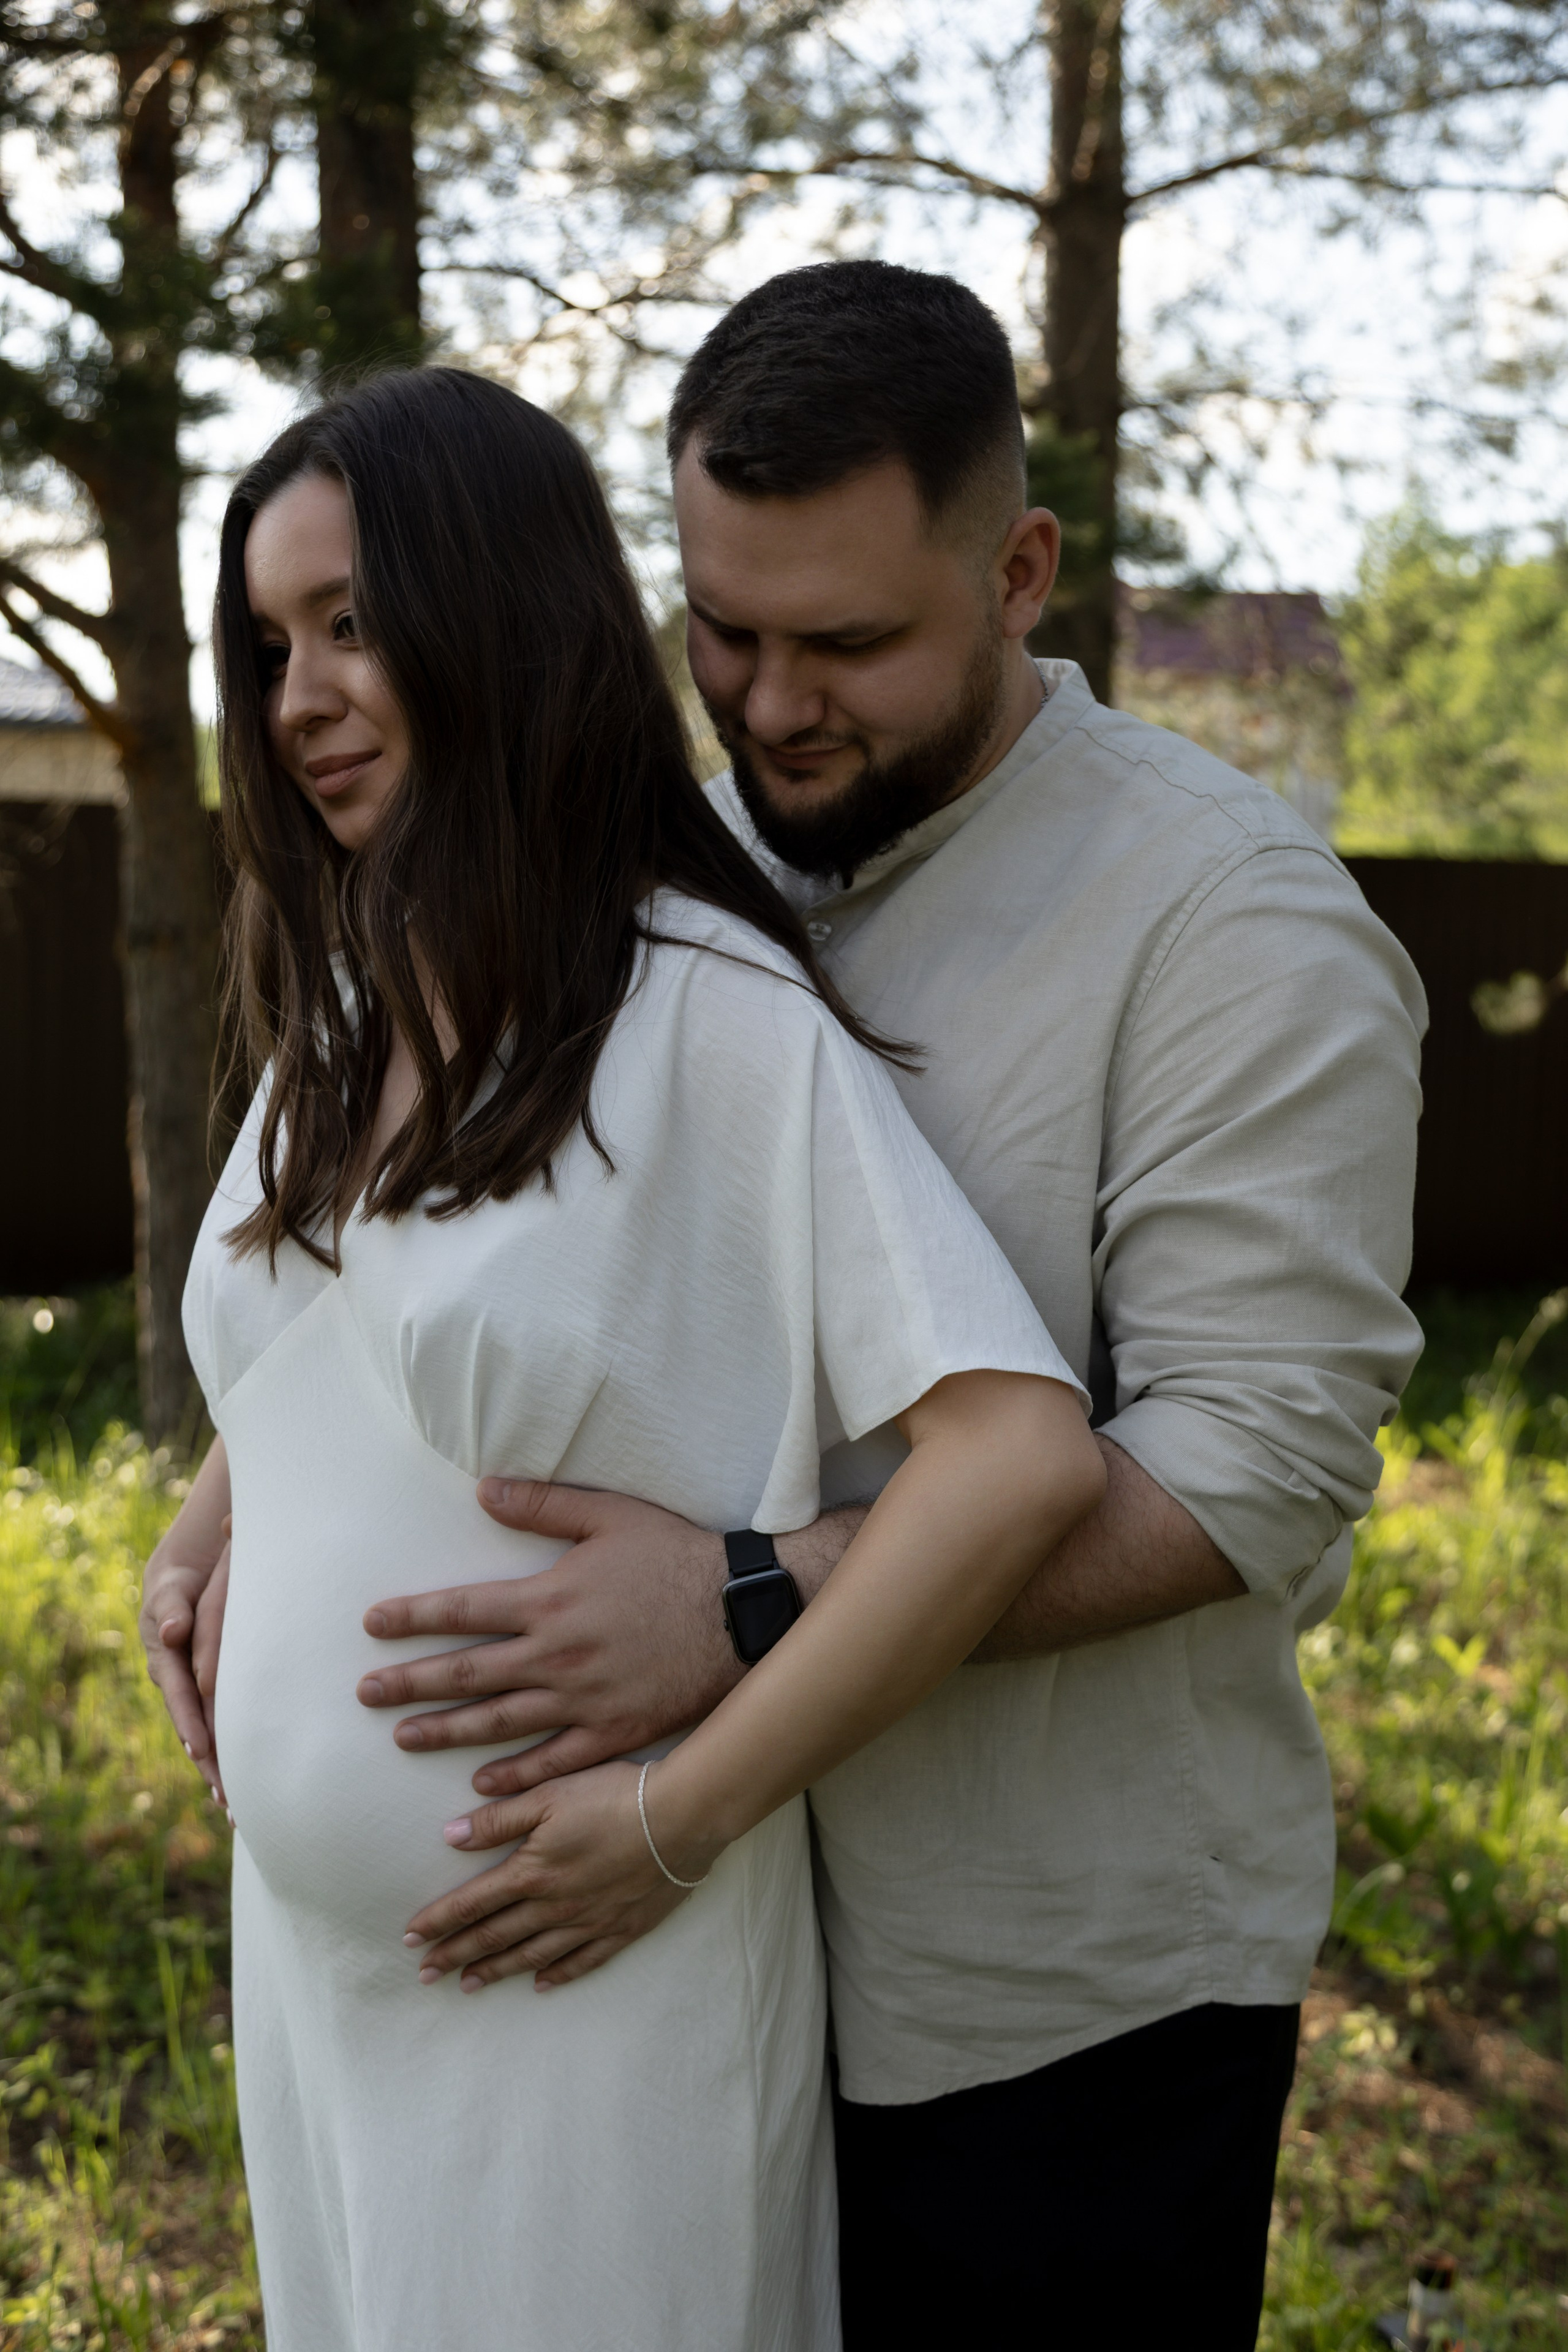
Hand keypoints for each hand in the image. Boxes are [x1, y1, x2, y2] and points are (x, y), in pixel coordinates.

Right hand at [140, 1520, 227, 1804]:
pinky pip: (222, 1730)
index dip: (190, 1724)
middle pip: (194, 1732)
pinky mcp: (212, 1697)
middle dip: (209, 1767)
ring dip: (221, 1773)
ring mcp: (194, 1694)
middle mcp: (179, 1686)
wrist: (184, 1583)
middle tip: (226, 1800)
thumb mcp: (171, 1590)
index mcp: (166, 1663)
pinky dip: (232, 1757)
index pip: (180, 1697)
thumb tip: (174, 1631)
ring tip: (238, 1811)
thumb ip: (172, 1607)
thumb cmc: (179, 1584)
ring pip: (208, 1738)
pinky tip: (251, 1788)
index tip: (200, 1750)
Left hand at [357, 1482, 742, 1796]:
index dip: (412, 1617)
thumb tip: (482, 1491)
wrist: (741, 1612)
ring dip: (447, 1730)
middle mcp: (556, 1655)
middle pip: (467, 1673)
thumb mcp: (610, 1515)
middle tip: (365, 1695)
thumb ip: (543, 1504)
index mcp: (549, 1600)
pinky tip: (482, 1784)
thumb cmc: (675, 1556)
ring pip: (499, 1721)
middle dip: (411, 1683)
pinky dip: (515, 1775)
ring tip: (404, 1738)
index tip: (372, 1625)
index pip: (462, 1610)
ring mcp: (582, 1699)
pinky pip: (554, 1761)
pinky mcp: (613, 1731)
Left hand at [403, 1761, 716, 1991]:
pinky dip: (557, 1974)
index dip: (438, 1922)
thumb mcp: (548, 1795)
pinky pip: (582, 1961)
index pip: (471, 1904)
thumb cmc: (613, 1796)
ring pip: (532, 1954)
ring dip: (496, 1970)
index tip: (409, 1939)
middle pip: (494, 1936)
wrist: (681, 1817)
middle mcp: (554, 1905)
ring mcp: (588, 1921)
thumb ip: (498, 1819)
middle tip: (425, 1975)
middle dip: (455, 1955)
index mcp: (531, 1871)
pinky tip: (540, 1984)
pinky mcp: (621, 1928)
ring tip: (468, 1985)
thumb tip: (449, 1836)